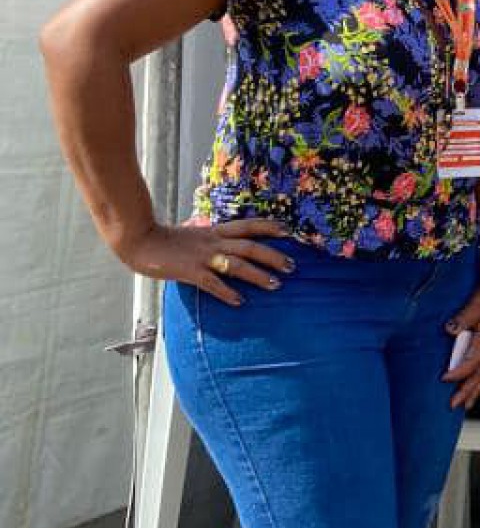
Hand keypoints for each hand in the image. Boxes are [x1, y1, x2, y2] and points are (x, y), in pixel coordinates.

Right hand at [121, 218, 293, 306]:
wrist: (138, 239)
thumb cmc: (165, 239)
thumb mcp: (194, 234)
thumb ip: (211, 238)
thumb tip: (225, 242)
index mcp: (215, 231)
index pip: (248, 225)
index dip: (270, 227)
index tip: (289, 231)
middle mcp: (213, 242)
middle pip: (250, 246)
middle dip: (273, 255)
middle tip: (292, 266)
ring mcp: (202, 256)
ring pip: (237, 264)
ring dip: (258, 275)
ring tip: (275, 284)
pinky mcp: (189, 271)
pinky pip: (212, 283)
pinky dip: (227, 292)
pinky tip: (239, 302)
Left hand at [443, 281, 479, 408]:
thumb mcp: (477, 303)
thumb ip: (463, 317)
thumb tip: (450, 330)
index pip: (471, 362)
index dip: (457, 372)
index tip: (443, 378)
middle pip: (479, 376)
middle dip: (466, 392)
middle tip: (453, 405)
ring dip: (474, 391)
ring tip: (465, 405)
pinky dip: (479, 382)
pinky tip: (474, 387)